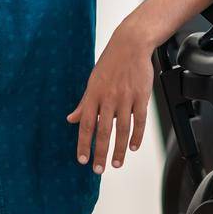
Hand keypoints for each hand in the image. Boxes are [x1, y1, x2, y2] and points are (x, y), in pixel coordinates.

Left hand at [66, 24, 154, 172]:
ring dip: (119, 149)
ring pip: (122, 129)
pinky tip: (133, 147)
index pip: (86, 125)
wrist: (131, 44)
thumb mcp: (92, 81)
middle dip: (100, 153)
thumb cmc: (110, 62)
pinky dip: (137, 136)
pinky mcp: (141, 96)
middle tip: (98, 169)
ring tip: (117, 163)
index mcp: (93, 94)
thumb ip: (84, 103)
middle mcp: (108, 98)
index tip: (82, 160)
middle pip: (103, 131)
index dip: (84, 144)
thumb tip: (71, 119)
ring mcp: (126, 98)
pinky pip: (140, 120)